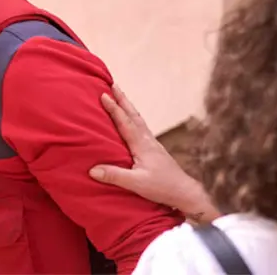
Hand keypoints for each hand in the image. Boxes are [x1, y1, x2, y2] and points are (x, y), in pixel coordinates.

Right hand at [89, 84, 219, 222]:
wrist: (185, 192)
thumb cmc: (162, 187)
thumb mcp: (136, 183)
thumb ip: (114, 175)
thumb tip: (92, 170)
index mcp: (141, 145)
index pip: (125, 122)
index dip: (114, 108)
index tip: (104, 94)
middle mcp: (148, 140)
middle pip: (133, 115)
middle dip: (123, 99)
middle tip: (114, 84)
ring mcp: (153, 144)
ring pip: (138, 120)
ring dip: (128, 107)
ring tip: (121, 97)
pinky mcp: (155, 150)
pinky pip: (142, 127)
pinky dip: (134, 118)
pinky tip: (133, 121)